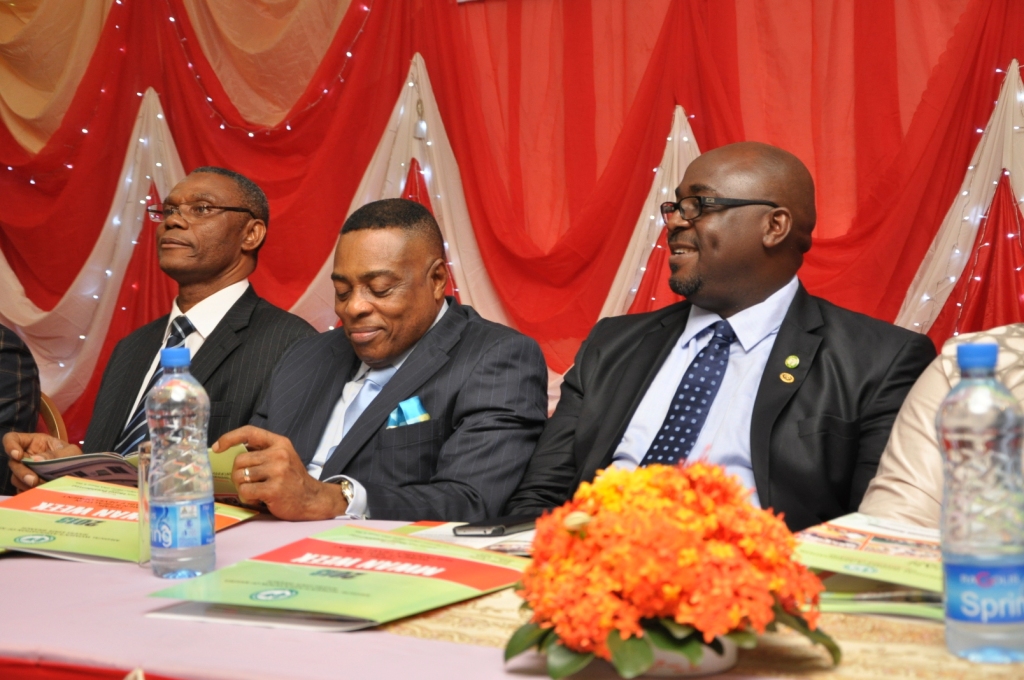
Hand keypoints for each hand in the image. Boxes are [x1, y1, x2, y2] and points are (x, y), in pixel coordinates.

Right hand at [3, 432, 83, 491]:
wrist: (80, 473)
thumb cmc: (73, 456)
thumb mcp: (70, 452)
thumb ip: (56, 454)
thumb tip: (37, 460)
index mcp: (33, 443)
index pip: (12, 439)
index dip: (10, 446)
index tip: (18, 455)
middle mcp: (25, 456)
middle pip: (13, 463)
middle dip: (22, 472)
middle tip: (33, 480)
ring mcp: (25, 471)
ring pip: (16, 478)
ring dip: (26, 484)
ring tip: (42, 487)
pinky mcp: (27, 485)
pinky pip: (21, 490)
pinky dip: (29, 493)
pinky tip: (39, 494)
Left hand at [213, 426, 347, 520]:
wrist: (311, 499)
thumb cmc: (292, 479)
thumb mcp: (282, 457)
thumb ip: (262, 451)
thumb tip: (232, 449)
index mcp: (280, 443)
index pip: (249, 432)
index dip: (230, 438)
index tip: (217, 447)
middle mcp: (279, 454)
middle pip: (240, 460)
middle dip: (238, 473)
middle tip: (248, 482)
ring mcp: (277, 471)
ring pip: (240, 476)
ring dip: (243, 486)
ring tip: (255, 490)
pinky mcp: (274, 489)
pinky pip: (245, 491)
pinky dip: (247, 497)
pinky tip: (258, 498)